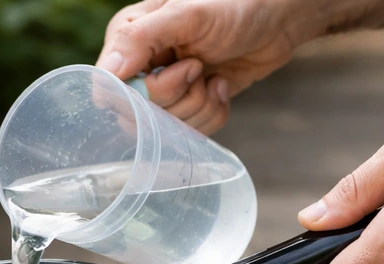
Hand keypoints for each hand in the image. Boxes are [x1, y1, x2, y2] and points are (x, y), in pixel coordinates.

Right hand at [96, 0, 306, 133]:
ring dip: (200, 106)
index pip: (113, 89)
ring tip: (214, 76)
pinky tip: (220, 86)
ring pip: (167, 128)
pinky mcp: (191, 105)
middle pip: (140, 115)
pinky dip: (213, 113)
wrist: (276, 20)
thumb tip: (107, 72)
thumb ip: (141, 40)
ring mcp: (167, 88)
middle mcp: (142, 66)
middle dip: (179, 98)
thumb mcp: (186, 15)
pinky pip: (192, 131)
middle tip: (200, 67)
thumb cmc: (233, 4)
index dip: (144, 93)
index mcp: (129, 38)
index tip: (181, 70)